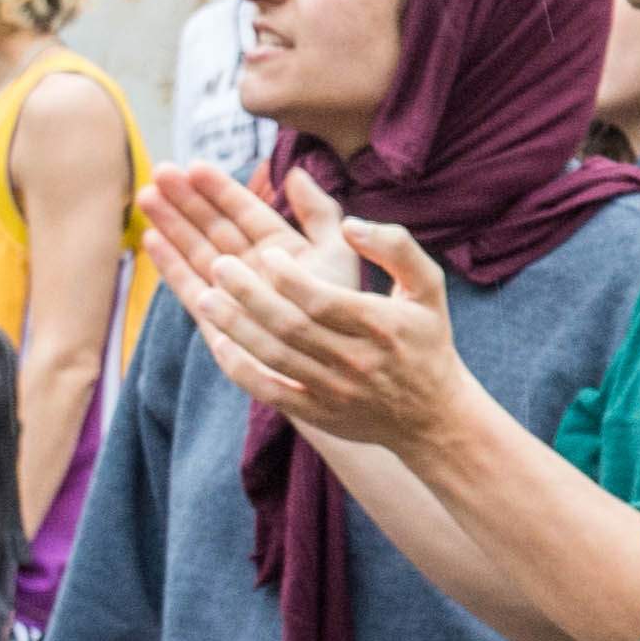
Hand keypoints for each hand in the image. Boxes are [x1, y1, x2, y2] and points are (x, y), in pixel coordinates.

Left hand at [145, 162, 473, 454]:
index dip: (289, 277)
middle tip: (220, 266)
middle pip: (291, 327)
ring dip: (235, 326)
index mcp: (381, 325)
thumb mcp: (427, 286)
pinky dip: (240, 369)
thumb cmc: (425, 338)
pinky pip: (270, 392)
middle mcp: (357, 361)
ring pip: (274, 357)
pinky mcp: (318, 413)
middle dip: (249, 295)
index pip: (323, 301)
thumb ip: (395, 246)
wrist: (434, 415)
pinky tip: (219, 341)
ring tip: (206, 296)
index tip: (266, 254)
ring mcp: (334, 391)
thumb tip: (350, 225)